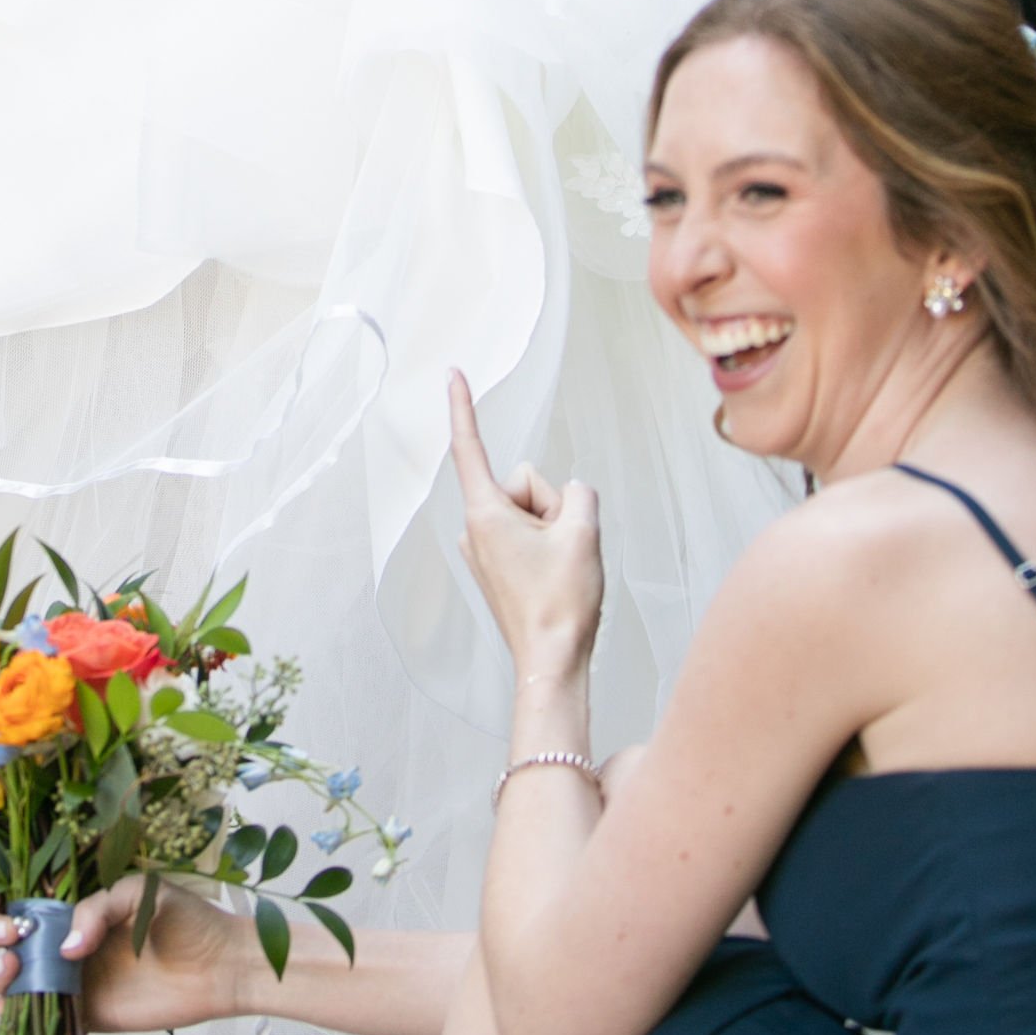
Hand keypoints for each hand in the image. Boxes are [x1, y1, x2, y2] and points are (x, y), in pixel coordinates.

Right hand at [0, 878, 248, 1031]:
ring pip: (19, 979)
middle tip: (11, 937)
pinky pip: (46, 1017)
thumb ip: (99, 910)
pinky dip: (20, 1016)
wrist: (220, 968)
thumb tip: (65, 950)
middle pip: (12, 939)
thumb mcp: (141, 894)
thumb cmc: (186, 920)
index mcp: (78, 907)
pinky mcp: (88, 1015)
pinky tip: (13, 1008)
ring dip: (0, 974)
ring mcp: (76, 980)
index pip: (27, 900)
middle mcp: (69, 942)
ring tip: (11, 968)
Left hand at [447, 369, 602, 674]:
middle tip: (562, 550)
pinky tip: (554, 578)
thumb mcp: (583, 532)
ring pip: (532, 511)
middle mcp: (475, 527)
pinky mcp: (497, 567)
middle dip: (553, 505)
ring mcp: (484, 550)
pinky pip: (529, 535)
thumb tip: (567, 497)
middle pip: (526, 483)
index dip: (463, 406)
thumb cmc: (561, 603)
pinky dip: (548, 546)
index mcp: (485, 513)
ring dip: (554, 530)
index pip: (470, 447)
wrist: (551, 662)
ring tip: (558, 570)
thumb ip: (578, 492)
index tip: (452, 372)